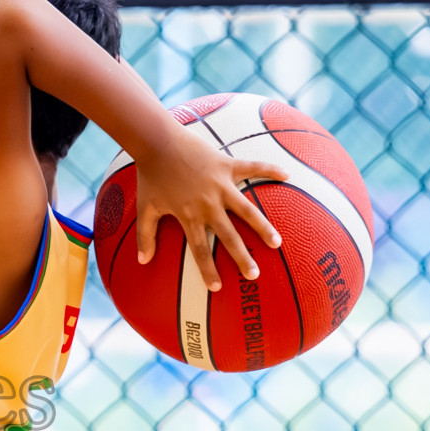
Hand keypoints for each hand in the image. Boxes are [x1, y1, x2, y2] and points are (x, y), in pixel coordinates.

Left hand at [131, 122, 287, 291]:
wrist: (158, 142)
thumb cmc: (151, 175)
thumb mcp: (145, 207)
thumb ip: (146, 235)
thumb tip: (142, 261)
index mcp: (189, 216)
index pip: (199, 250)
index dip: (207, 270)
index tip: (217, 288)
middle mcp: (208, 204)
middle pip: (228, 236)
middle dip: (241, 257)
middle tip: (254, 276)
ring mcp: (220, 185)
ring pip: (247, 210)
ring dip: (263, 227)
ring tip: (276, 243)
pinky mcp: (227, 165)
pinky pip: (253, 167)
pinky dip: (270, 169)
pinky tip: (287, 175)